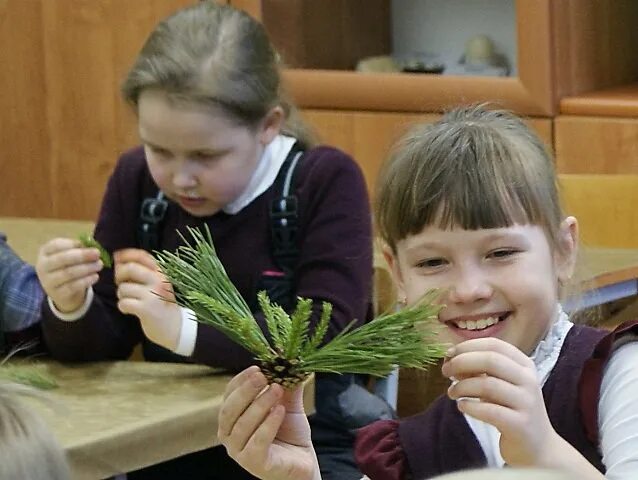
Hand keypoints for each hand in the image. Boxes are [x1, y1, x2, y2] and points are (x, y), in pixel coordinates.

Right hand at [36, 238, 101, 312]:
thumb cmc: (67, 266)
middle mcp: (43, 266)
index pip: (56, 245)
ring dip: (87, 268)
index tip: (88, 244)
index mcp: (45, 252)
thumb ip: (78, 248)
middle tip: (97, 253)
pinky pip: (73, 286)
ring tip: (99, 264)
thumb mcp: (70, 255)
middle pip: (62, 258)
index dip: (72, 244)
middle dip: (82, 255)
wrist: (62, 291)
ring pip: (68, 273)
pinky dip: (86, 280)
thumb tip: (91, 243)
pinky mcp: (58, 294)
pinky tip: (95, 276)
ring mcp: (48, 281)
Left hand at [114, 248, 180, 349]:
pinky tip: (130, 310)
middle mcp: (158, 280)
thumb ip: (142, 271)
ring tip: (131, 300)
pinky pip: (123, 303)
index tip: (116, 258)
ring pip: (123, 288)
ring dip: (122, 295)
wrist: (175, 326)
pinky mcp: (146, 309)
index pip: (141, 255)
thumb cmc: (162, 304)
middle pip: (129, 268)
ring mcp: (153, 294)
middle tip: (121, 284)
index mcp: (161, 272)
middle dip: (119, 276)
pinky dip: (123, 307)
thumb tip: (118, 259)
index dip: (126, 254)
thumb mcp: (158, 283)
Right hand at [218, 366, 320, 479]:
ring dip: (260, 404)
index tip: (257, 368)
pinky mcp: (254, 464)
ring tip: (278, 390)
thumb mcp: (287, 403)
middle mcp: (229, 434)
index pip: (228, 394)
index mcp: (232, 417)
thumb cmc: (289, 432)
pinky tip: (280, 411)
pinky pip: (257, 442)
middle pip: (229, 410)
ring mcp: (239, 451)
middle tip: (263, 376)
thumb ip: (286, 385)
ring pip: (242, 425)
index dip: (241, 380)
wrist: (303, 461)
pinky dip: (268, 424)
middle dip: (246, 391)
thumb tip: (289, 361)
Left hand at [442, 337, 560, 466]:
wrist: (536, 447)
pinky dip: (470, 406)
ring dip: (462, 386)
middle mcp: (528, 380)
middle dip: (461, 362)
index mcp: (524, 365)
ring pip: (488, 385)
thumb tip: (451, 358)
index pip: (494, 345)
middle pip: (490, 360)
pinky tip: (462, 406)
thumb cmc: (510, 410)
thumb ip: (479, 369)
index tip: (449, 354)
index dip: (468, 346)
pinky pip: (490, 411)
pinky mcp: (521, 425)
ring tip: (452, 393)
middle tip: (445, 371)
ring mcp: (527, 403)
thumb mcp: (499, 384)